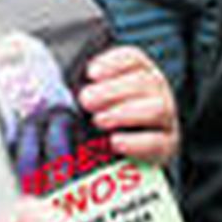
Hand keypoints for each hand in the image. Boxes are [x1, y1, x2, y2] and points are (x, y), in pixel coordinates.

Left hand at [78, 45, 179, 166]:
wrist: (126, 163)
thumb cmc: (104, 126)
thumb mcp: (94, 104)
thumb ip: (83, 93)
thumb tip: (54, 87)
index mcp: (140, 74)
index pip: (133, 58)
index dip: (113, 62)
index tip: (91, 73)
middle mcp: (157, 93)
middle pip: (144, 81)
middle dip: (112, 89)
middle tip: (86, 99)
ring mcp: (165, 120)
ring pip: (156, 108)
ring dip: (124, 112)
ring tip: (99, 120)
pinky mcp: (167, 147)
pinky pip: (158, 142)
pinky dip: (136, 142)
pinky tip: (115, 142)